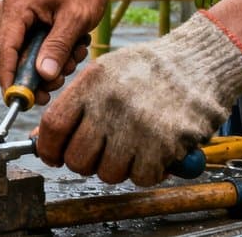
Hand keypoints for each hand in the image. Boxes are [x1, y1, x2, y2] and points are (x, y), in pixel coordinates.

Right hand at [0, 0, 106, 104]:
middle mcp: (7, 13)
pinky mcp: (21, 26)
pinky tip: (72, 47)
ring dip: (50, 65)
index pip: (3, 51)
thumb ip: (58, 47)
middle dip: (37, 75)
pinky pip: (31, 51)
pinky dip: (52, 56)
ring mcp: (13, 19)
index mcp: (15, 7)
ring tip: (76, 53)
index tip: (20, 102)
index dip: (9, 80)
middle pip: (11, 58)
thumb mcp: (76, 19)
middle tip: (61, 81)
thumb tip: (43, 76)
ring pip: (24, 58)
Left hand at [35, 12, 241, 185]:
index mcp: (92, 83)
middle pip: (77, 158)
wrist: (199, 63)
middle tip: (97, 155)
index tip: (53, 156)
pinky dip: (146, 171)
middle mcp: (110, 105)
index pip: (53, 126)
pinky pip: (141, 177)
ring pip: (108, 173)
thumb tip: (42, 140)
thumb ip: (75, 106)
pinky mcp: (163, 145)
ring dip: (116, 168)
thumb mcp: (105, 74)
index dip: (48, 148)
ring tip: (130, 147)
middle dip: (83, 164)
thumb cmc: (149, 70)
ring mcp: (137, 127)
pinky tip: (153, 151)